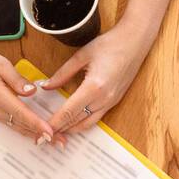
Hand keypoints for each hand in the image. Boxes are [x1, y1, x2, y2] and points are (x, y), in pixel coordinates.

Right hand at [0, 43, 52, 142]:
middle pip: (21, 125)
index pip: (21, 112)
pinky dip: (25, 130)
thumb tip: (31, 91)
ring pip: (17, 127)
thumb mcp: (0, 64)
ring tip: (53, 140)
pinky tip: (36, 133)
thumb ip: (16, 79)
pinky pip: (12, 125)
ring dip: (34, 135)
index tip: (50, 132)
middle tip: (60, 141)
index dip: (36, 124)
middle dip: (41, 134)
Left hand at [41, 24, 150, 139]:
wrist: (135, 42)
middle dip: (60, 129)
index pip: (69, 111)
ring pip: (88, 123)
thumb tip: (46, 86)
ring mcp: (111, 102)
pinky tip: (74, 123)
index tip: (43, 129)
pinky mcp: (114, 101)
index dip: (55, 122)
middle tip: (46, 136)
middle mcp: (104, 98)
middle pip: (77, 120)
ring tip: (57, 132)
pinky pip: (96, 117)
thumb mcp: (82, 55)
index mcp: (94, 87)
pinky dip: (83, 123)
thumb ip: (62, 73)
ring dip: (72, 129)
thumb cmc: (111, 44)